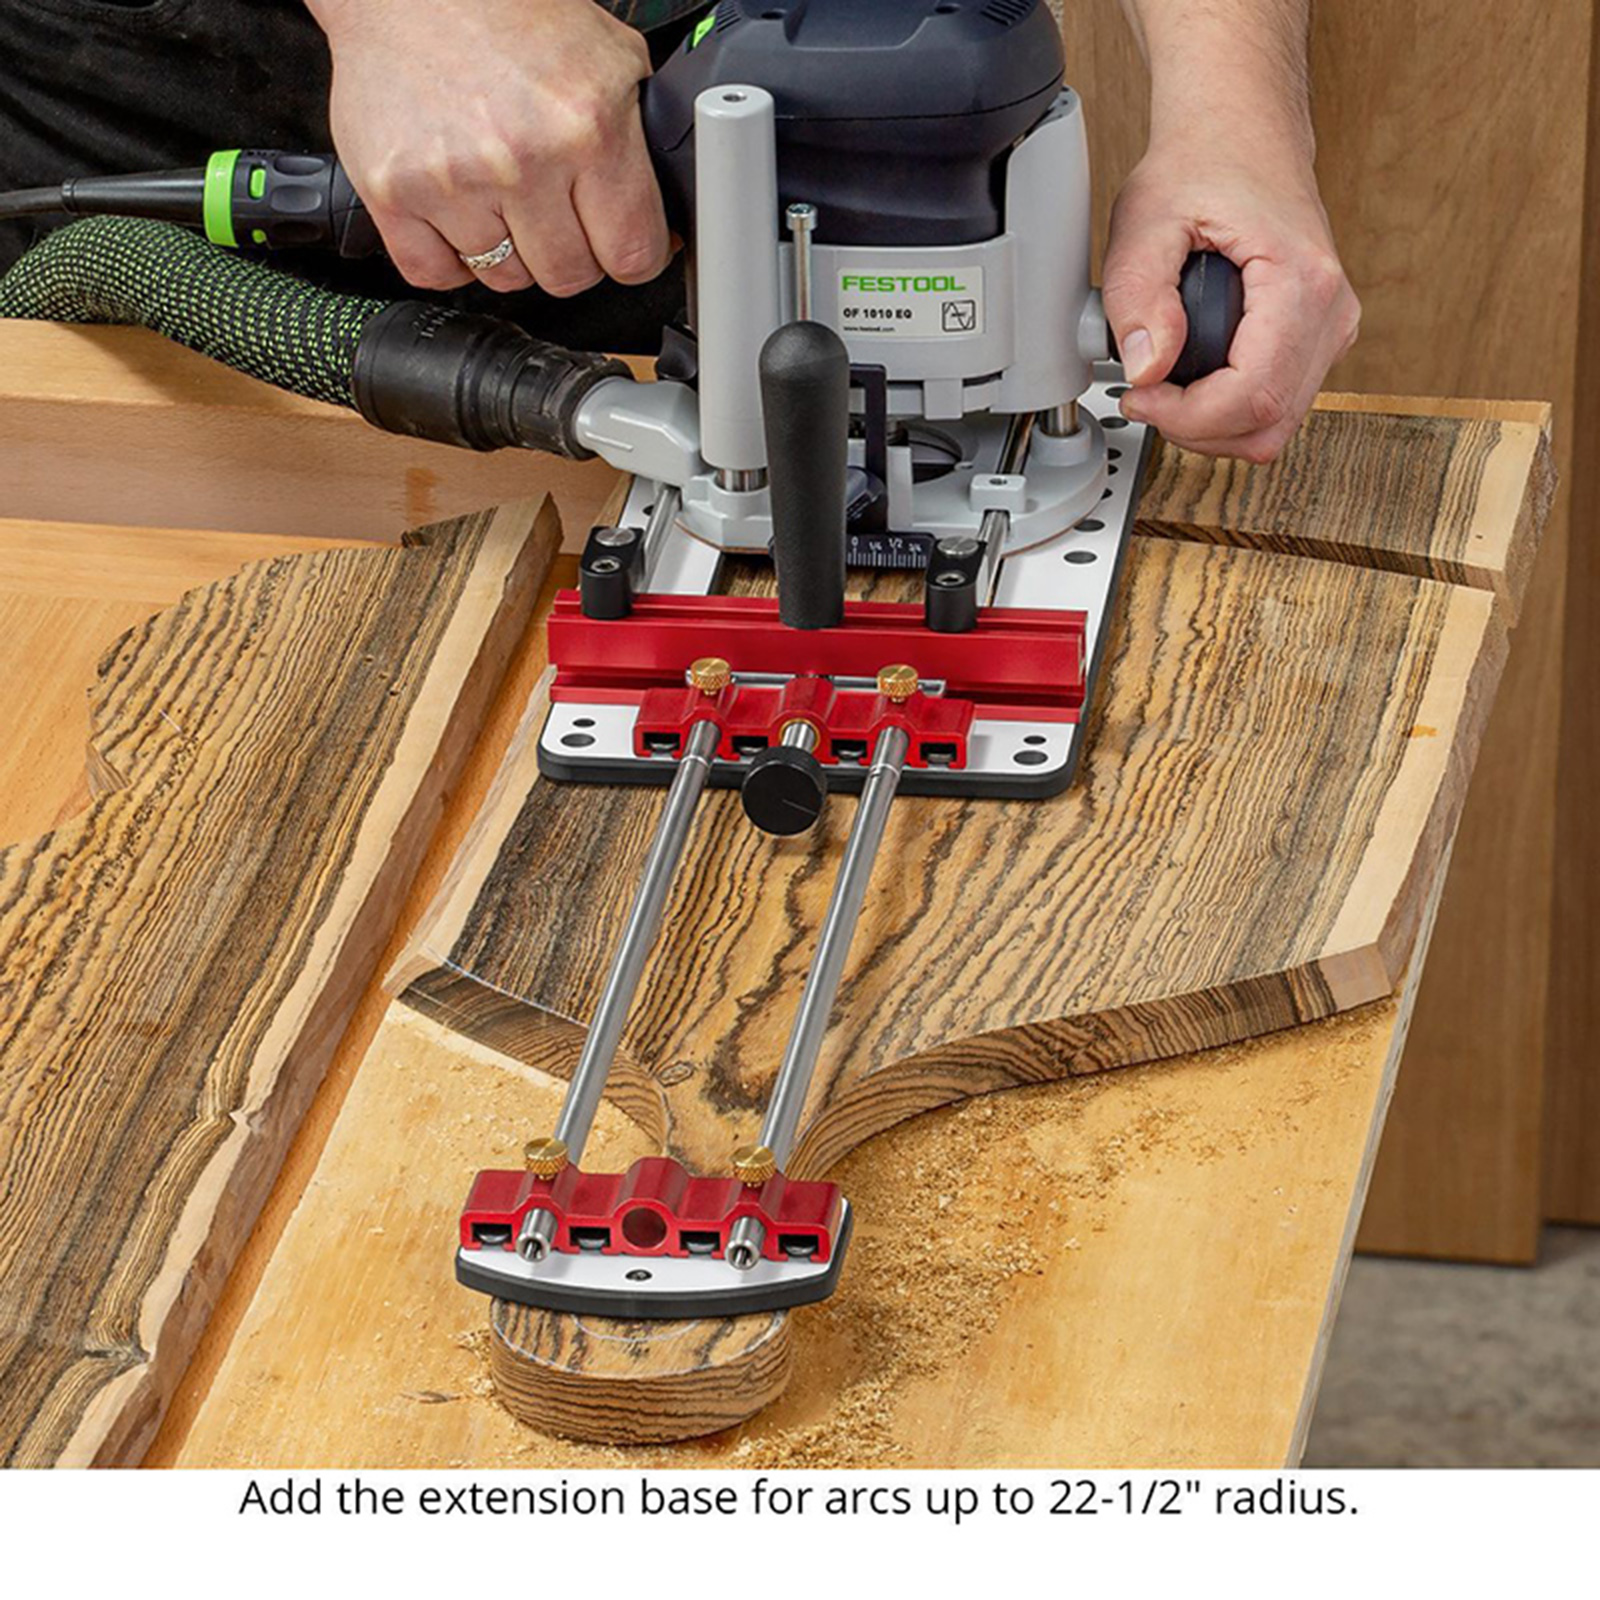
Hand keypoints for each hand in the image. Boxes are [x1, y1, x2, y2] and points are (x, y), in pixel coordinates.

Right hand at [309, 0, 670, 295]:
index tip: (619, 241)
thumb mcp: (607, 56)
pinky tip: (458, 212)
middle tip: (555, 206)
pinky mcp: (393, 194)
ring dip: (508, 250)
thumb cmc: (505, 12)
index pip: (632, 254)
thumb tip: (662, 222)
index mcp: (587, 126)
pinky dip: (450, 257)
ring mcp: (453, 180)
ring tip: (499, 191)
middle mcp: (521, 158)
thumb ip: (640, 138)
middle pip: (568, 277)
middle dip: (570, 250)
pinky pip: (437, 273)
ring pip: (505, 278)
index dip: (632, 254)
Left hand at [1102, 135, 1359, 461]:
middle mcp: (1332, 313)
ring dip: (1209, 424)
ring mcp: (1332, 331)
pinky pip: (1275, 406)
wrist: (1240, 133)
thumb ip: (1137, 295)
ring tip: (1165, 383)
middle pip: (1268, 425)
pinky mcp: (1317, 341)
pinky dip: (1226, 410)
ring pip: (1273, 427)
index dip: (1188, 417)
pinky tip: (1192, 377)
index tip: (1141, 394)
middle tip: (1147, 392)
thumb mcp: (1145, 221)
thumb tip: (1147, 368)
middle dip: (1195, 427)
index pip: (1255, 397)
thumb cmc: (1201, 165)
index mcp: (1303, 282)